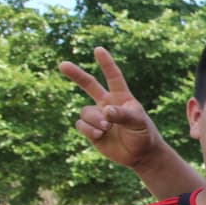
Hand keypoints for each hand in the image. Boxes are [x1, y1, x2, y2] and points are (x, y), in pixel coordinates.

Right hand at [59, 47, 162, 167]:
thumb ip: (123, 115)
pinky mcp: (91, 130)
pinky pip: (81, 124)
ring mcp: (98, 116)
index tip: (98, 49)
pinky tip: (100, 135)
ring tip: (107, 128)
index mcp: (122, 97)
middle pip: (89, 85)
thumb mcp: (138, 123)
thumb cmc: (143, 135)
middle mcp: (107, 104)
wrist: (140, 155)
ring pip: (85, 111)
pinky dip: (89, 129)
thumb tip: (105, 110)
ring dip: (94, 119)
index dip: (106, 64)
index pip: (113, 77)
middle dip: (75, 75)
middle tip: (62, 64)